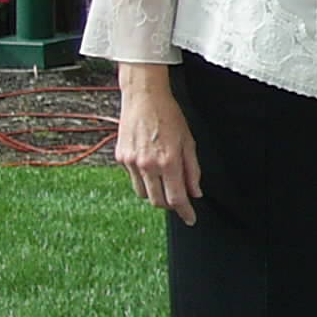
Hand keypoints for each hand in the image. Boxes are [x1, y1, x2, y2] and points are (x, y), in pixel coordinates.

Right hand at [114, 68, 202, 226]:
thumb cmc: (169, 116)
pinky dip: (144, 180)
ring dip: (156, 194)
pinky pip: (133, 180)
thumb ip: (193, 170)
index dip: (185, 212)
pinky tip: (151, 168)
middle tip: (180, 200)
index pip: (177, 198)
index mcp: (168, 161)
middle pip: (158, 201)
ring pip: (144, 194)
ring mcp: (131, 163)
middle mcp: (148, 165)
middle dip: (171, 205)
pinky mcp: (121, 158)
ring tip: (166, 182)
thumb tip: (196, 192)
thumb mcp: (188, 142)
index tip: (191, 219)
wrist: (144, 98)